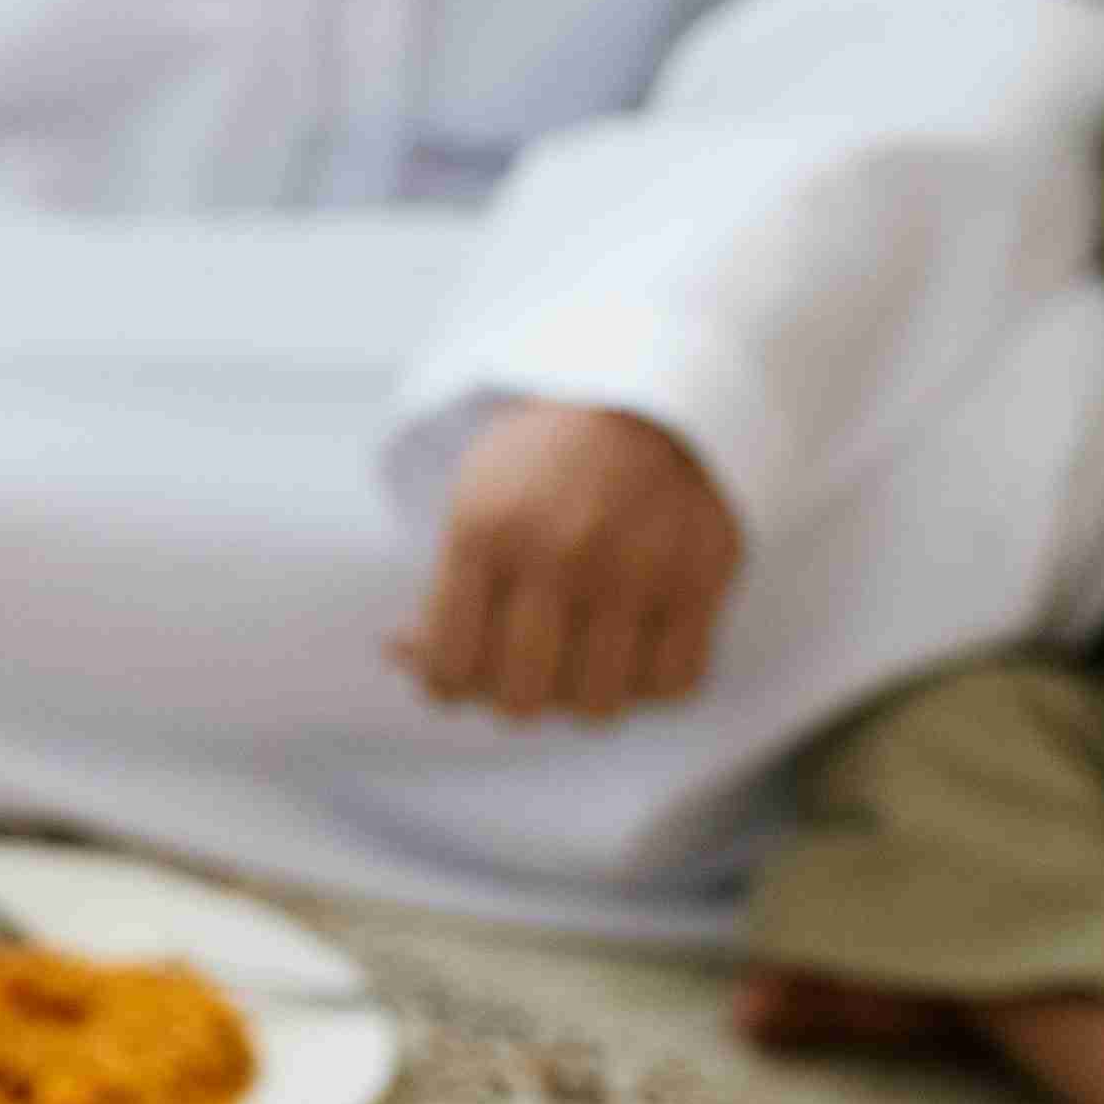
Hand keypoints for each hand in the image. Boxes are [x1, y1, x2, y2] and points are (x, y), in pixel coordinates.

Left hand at [395, 402, 745, 718]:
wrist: (649, 398)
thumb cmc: (545, 468)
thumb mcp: (474, 504)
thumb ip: (440, 590)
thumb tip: (401, 659)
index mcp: (486, 528)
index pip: (450, 666)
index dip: (448, 685)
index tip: (463, 667)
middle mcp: (560, 551)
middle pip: (521, 700)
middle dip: (515, 695)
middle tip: (526, 666)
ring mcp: (636, 567)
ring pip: (598, 705)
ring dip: (585, 694)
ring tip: (583, 656)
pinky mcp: (702, 576)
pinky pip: (672, 684)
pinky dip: (652, 681)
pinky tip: (637, 647)